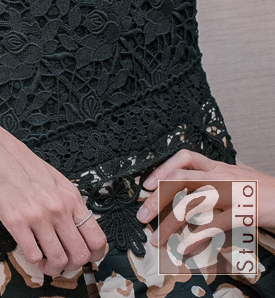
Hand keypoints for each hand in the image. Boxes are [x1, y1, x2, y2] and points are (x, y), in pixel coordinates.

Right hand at [0, 119, 107, 276]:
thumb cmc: (22, 164)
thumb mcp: (56, 180)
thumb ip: (69, 203)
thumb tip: (77, 227)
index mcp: (71, 198)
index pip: (96, 238)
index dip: (94, 255)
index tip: (85, 257)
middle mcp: (58, 209)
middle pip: (80, 254)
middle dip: (73, 265)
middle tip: (63, 263)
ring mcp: (37, 217)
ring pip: (59, 259)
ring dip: (54, 267)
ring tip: (46, 263)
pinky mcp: (15, 222)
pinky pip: (33, 255)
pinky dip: (35, 261)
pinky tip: (31, 254)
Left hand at [136, 149, 274, 242]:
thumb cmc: (262, 189)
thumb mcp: (237, 174)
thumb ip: (216, 172)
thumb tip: (195, 169)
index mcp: (217, 166)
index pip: (184, 157)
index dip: (162, 168)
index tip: (146, 185)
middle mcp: (221, 176)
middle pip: (180, 180)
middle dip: (156, 199)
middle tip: (141, 216)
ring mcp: (231, 193)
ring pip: (192, 204)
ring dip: (170, 224)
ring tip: (157, 239)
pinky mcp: (242, 212)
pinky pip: (213, 225)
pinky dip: (196, 237)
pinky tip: (185, 248)